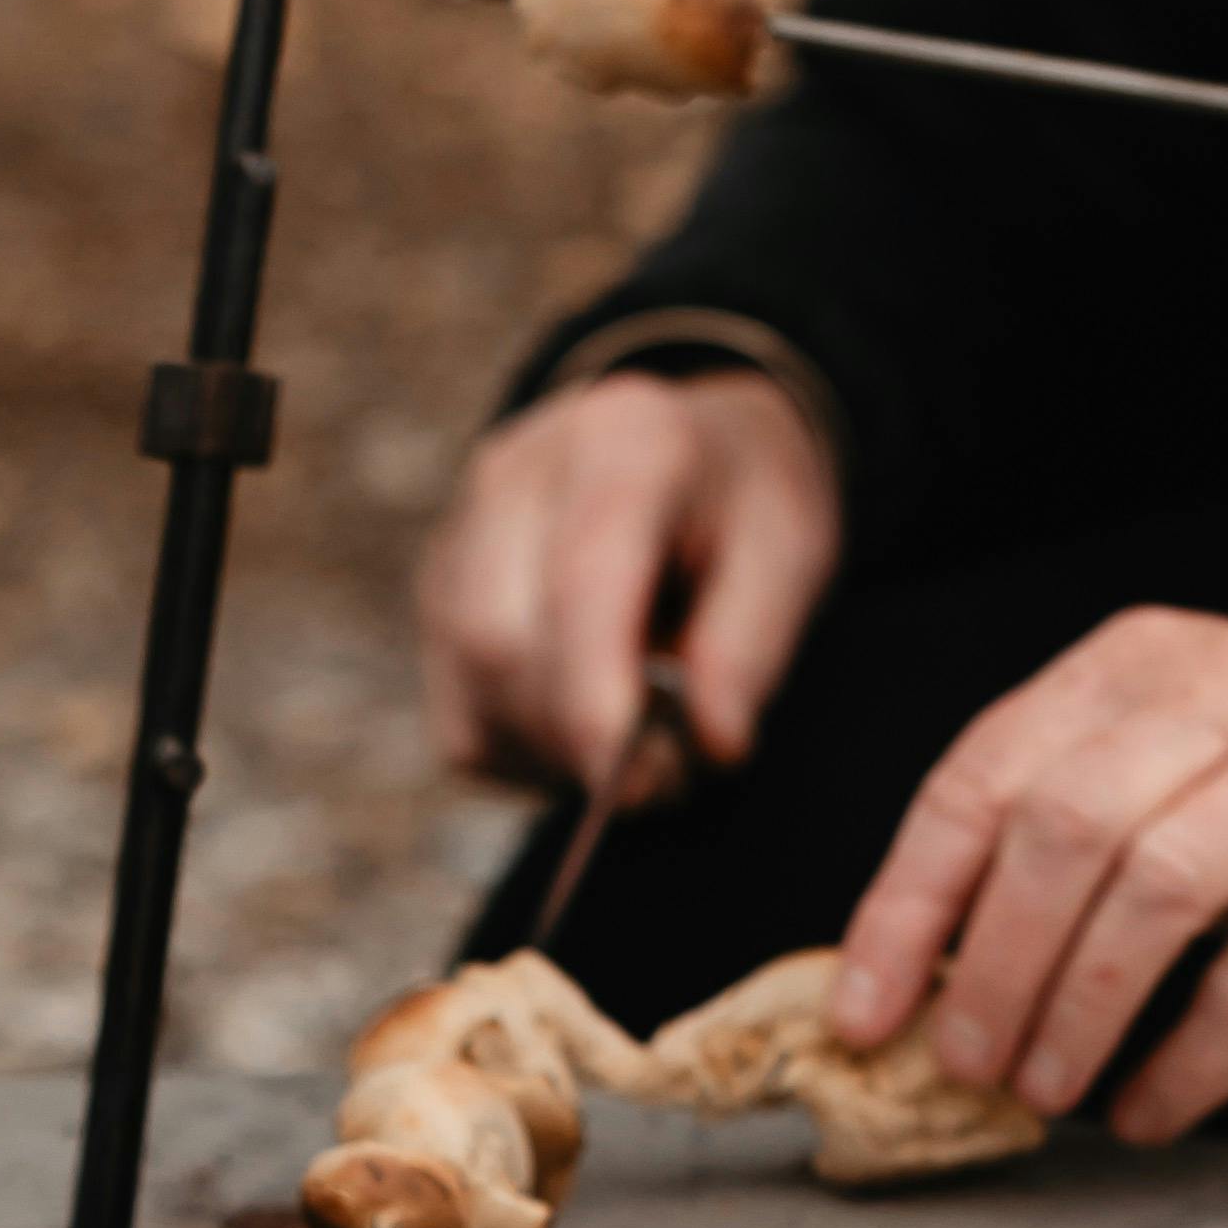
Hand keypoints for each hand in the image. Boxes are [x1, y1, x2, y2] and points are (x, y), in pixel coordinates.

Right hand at [417, 367, 840, 797]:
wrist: (690, 455)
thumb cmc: (742, 510)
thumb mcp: (790, 555)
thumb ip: (752, 646)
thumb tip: (714, 743)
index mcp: (622, 440)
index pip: (580, 580)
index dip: (595, 699)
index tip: (635, 788)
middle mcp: (518, 475)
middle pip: (501, 642)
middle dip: (577, 735)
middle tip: (666, 770)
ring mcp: (461, 536)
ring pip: (475, 690)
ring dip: (554, 751)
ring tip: (633, 737)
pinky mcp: (438, 600)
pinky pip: (464, 723)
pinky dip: (527, 754)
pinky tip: (584, 725)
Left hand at [828, 611, 1227, 1140]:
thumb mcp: (1158, 776)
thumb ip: (1039, 847)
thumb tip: (902, 985)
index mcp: (1133, 667)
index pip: (978, 781)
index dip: (905, 910)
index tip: (865, 1014)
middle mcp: (1223, 692)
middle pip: (1061, 831)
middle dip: (993, 969)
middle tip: (964, 1066)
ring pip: (1156, 888)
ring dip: (1078, 1012)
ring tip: (1044, 1092)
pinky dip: (1187, 1064)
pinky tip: (1144, 1111)